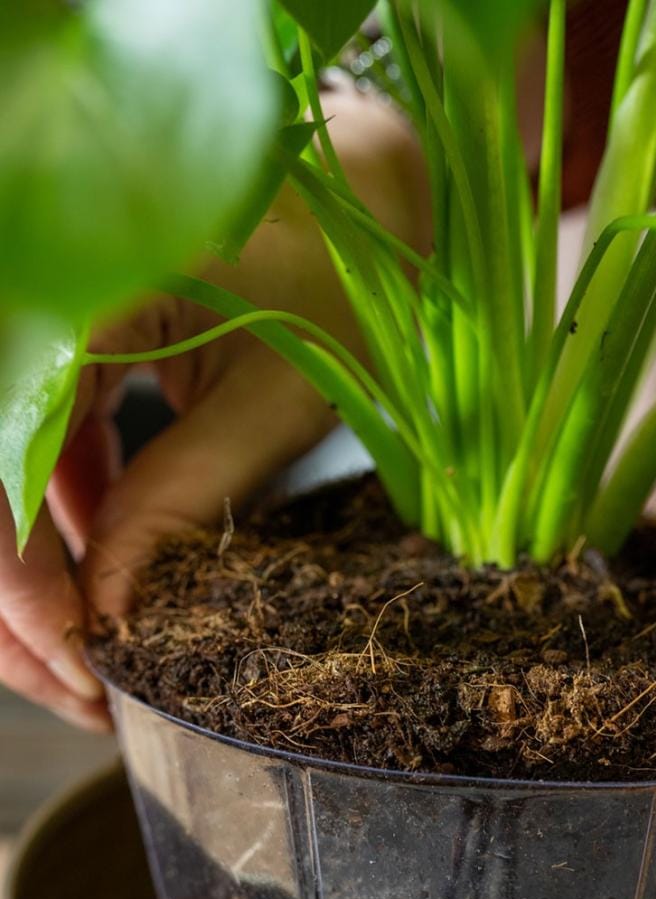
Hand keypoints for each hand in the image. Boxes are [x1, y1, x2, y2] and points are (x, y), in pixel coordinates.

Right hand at [0, 87, 428, 730]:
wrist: (363, 196)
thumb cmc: (342, 274)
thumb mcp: (279, 401)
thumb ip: (186, 498)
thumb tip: (113, 611)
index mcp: (74, 290)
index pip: (1, 457)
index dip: (18, 576)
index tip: (74, 658)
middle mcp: (37, 301)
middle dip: (15, 600)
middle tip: (77, 689)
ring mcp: (45, 323)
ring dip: (35, 573)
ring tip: (93, 660)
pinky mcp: (67, 344)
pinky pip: (34, 444)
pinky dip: (64, 520)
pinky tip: (104, 578)